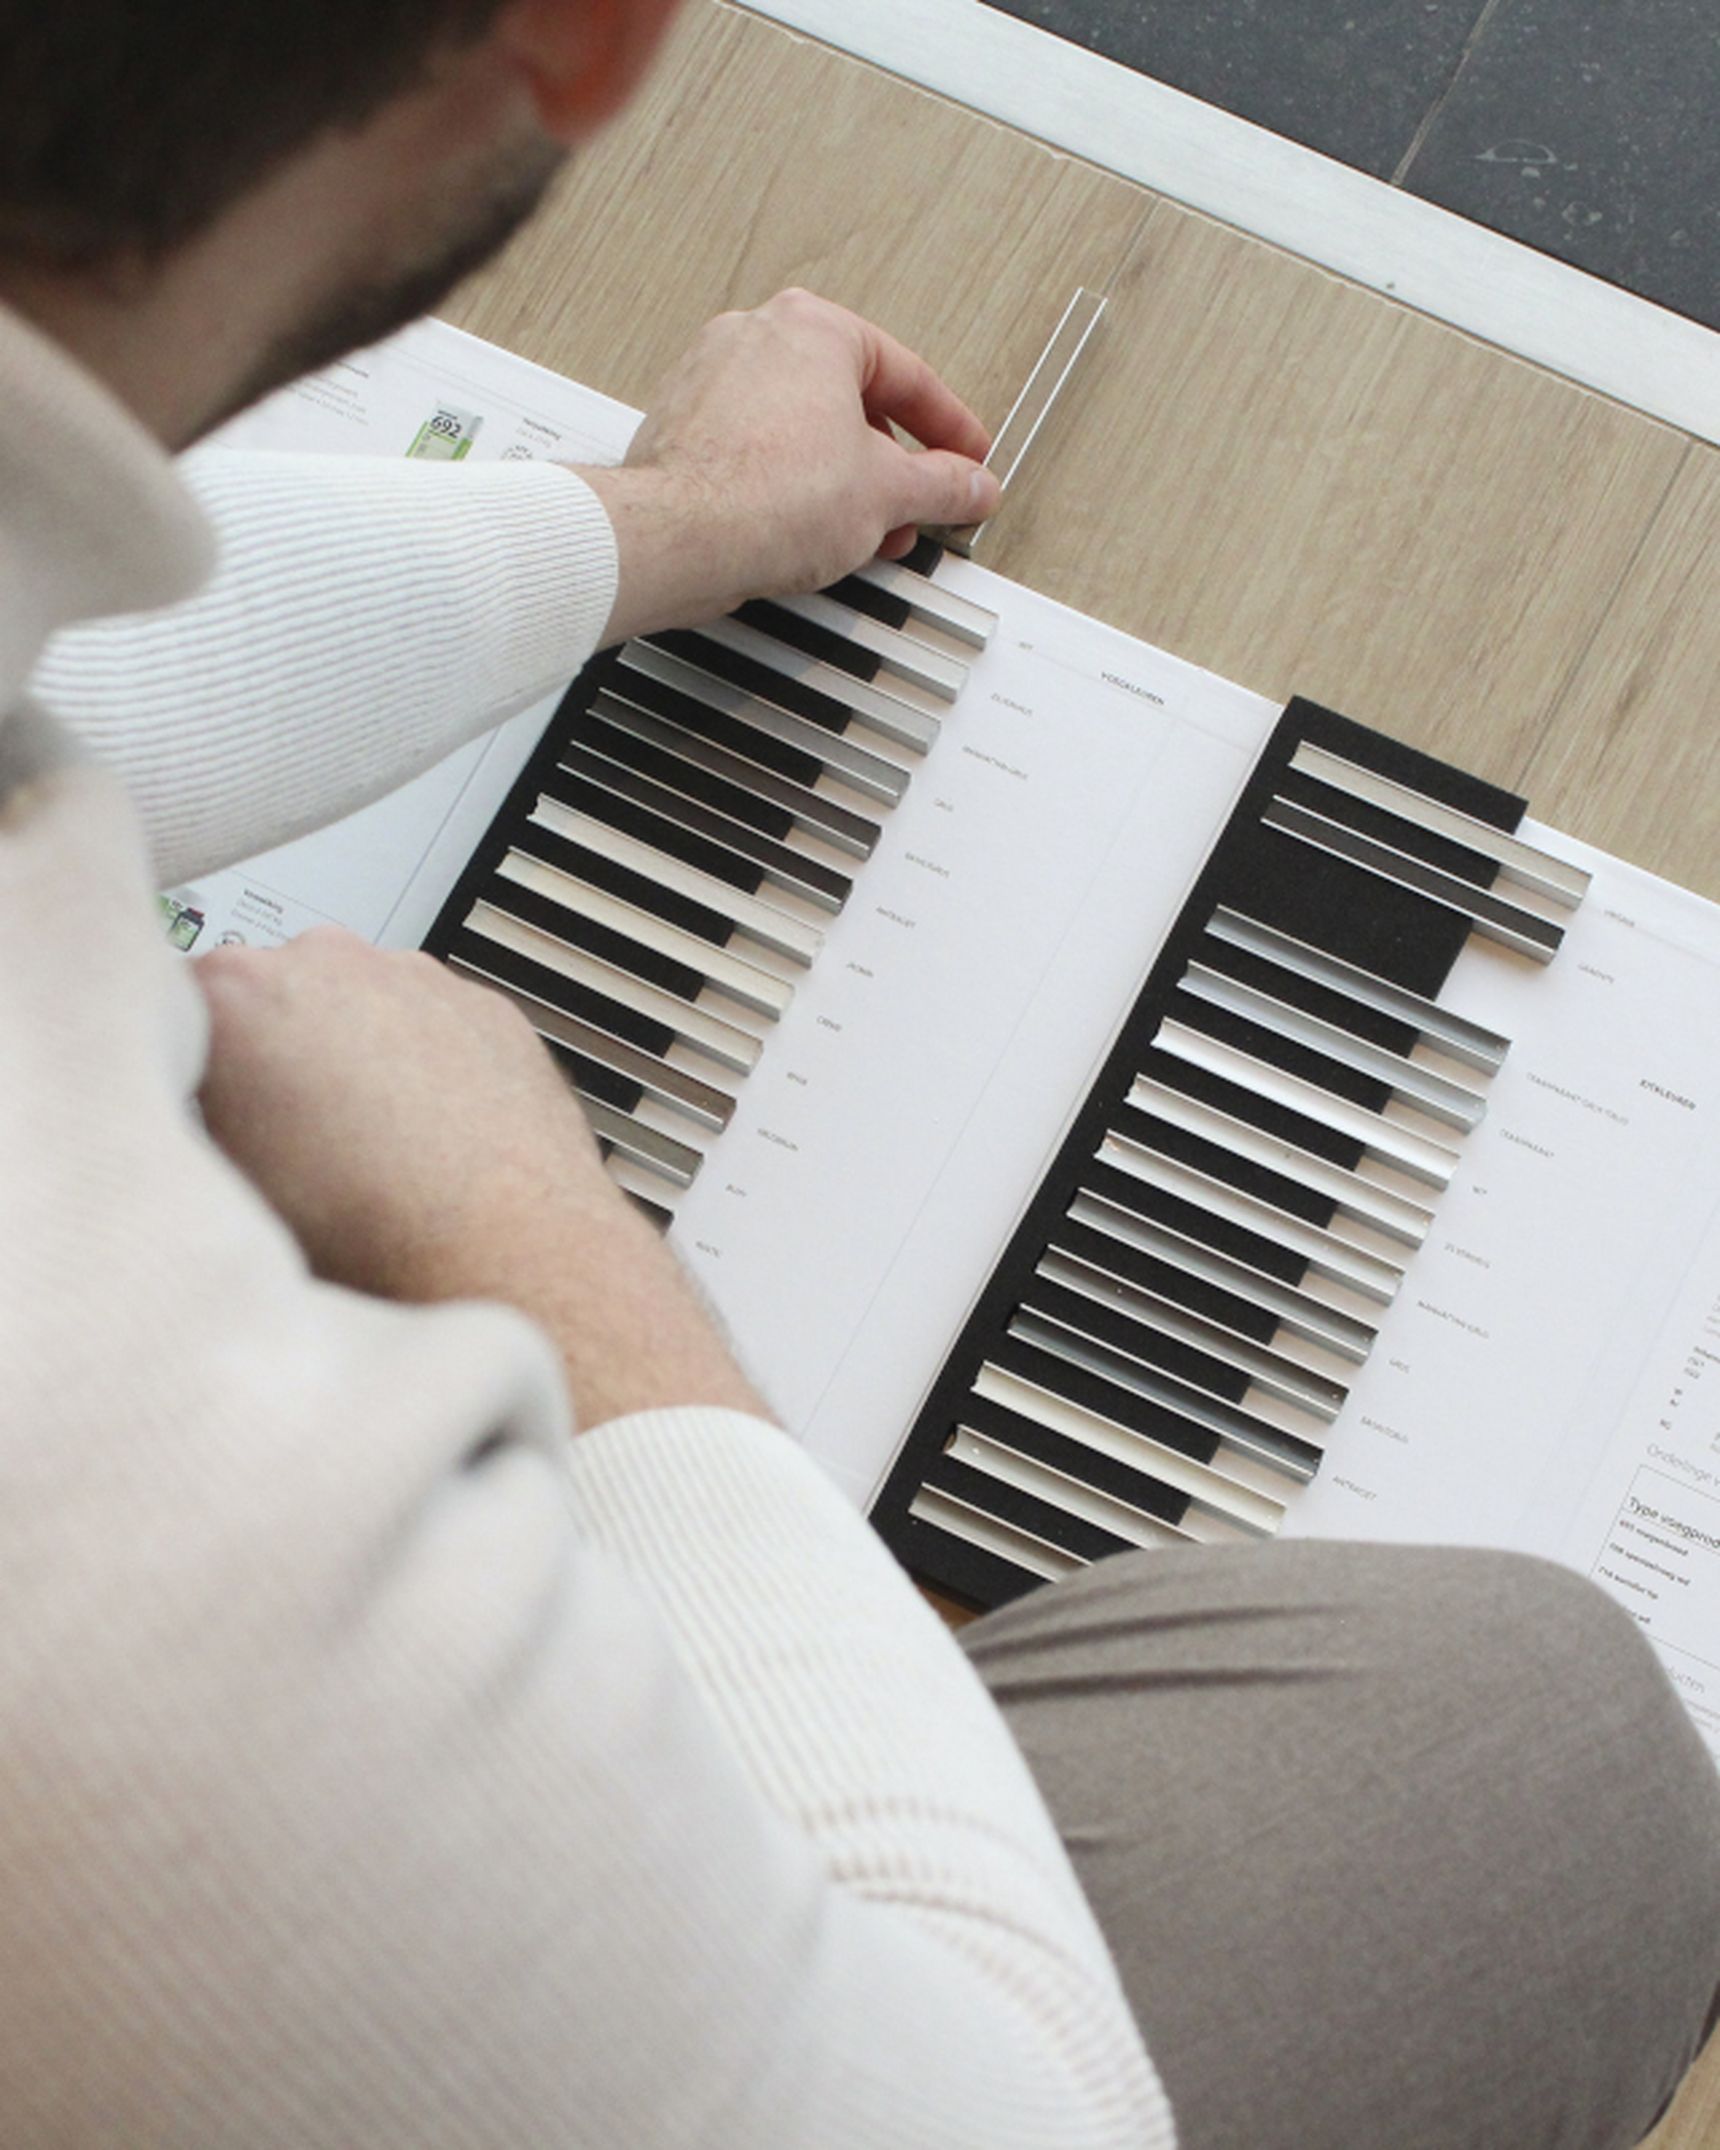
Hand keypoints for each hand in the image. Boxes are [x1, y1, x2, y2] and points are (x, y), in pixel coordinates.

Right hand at [196, 929, 764, 1425]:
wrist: (508, 1253)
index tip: (205, 1110)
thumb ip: (197, 1123)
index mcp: (237, 996)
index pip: (178, 1005)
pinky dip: (428, 1067)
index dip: (189, 1068)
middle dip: (274, 1055)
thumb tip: (199, 1118)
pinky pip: (435, 1026)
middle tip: (286, 1140)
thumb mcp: (226, 1187)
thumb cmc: (369, 1237)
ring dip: (355, 1056)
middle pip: (270, 995)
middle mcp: (327, 964)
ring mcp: (414, 978)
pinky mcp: (486, 1005)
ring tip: (368, 1150)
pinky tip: (430, 1139)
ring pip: (357, 1005)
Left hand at [575, 288, 1002, 642]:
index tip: (967, 461)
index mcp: (814, 327)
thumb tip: (970, 486)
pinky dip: (790, 488)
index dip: (950, 431)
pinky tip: (804, 532)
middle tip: (914, 508)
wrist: (676, 539)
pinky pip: (758, 452)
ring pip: (803, 432)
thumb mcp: (888, 494)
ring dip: (843, 484)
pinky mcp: (684, 428)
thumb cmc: (762, 495)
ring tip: (861, 533)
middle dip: (891, 468)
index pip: (907, 377)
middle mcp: (757, 337)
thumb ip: (942, 486)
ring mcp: (712, 379)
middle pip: (852, 405)